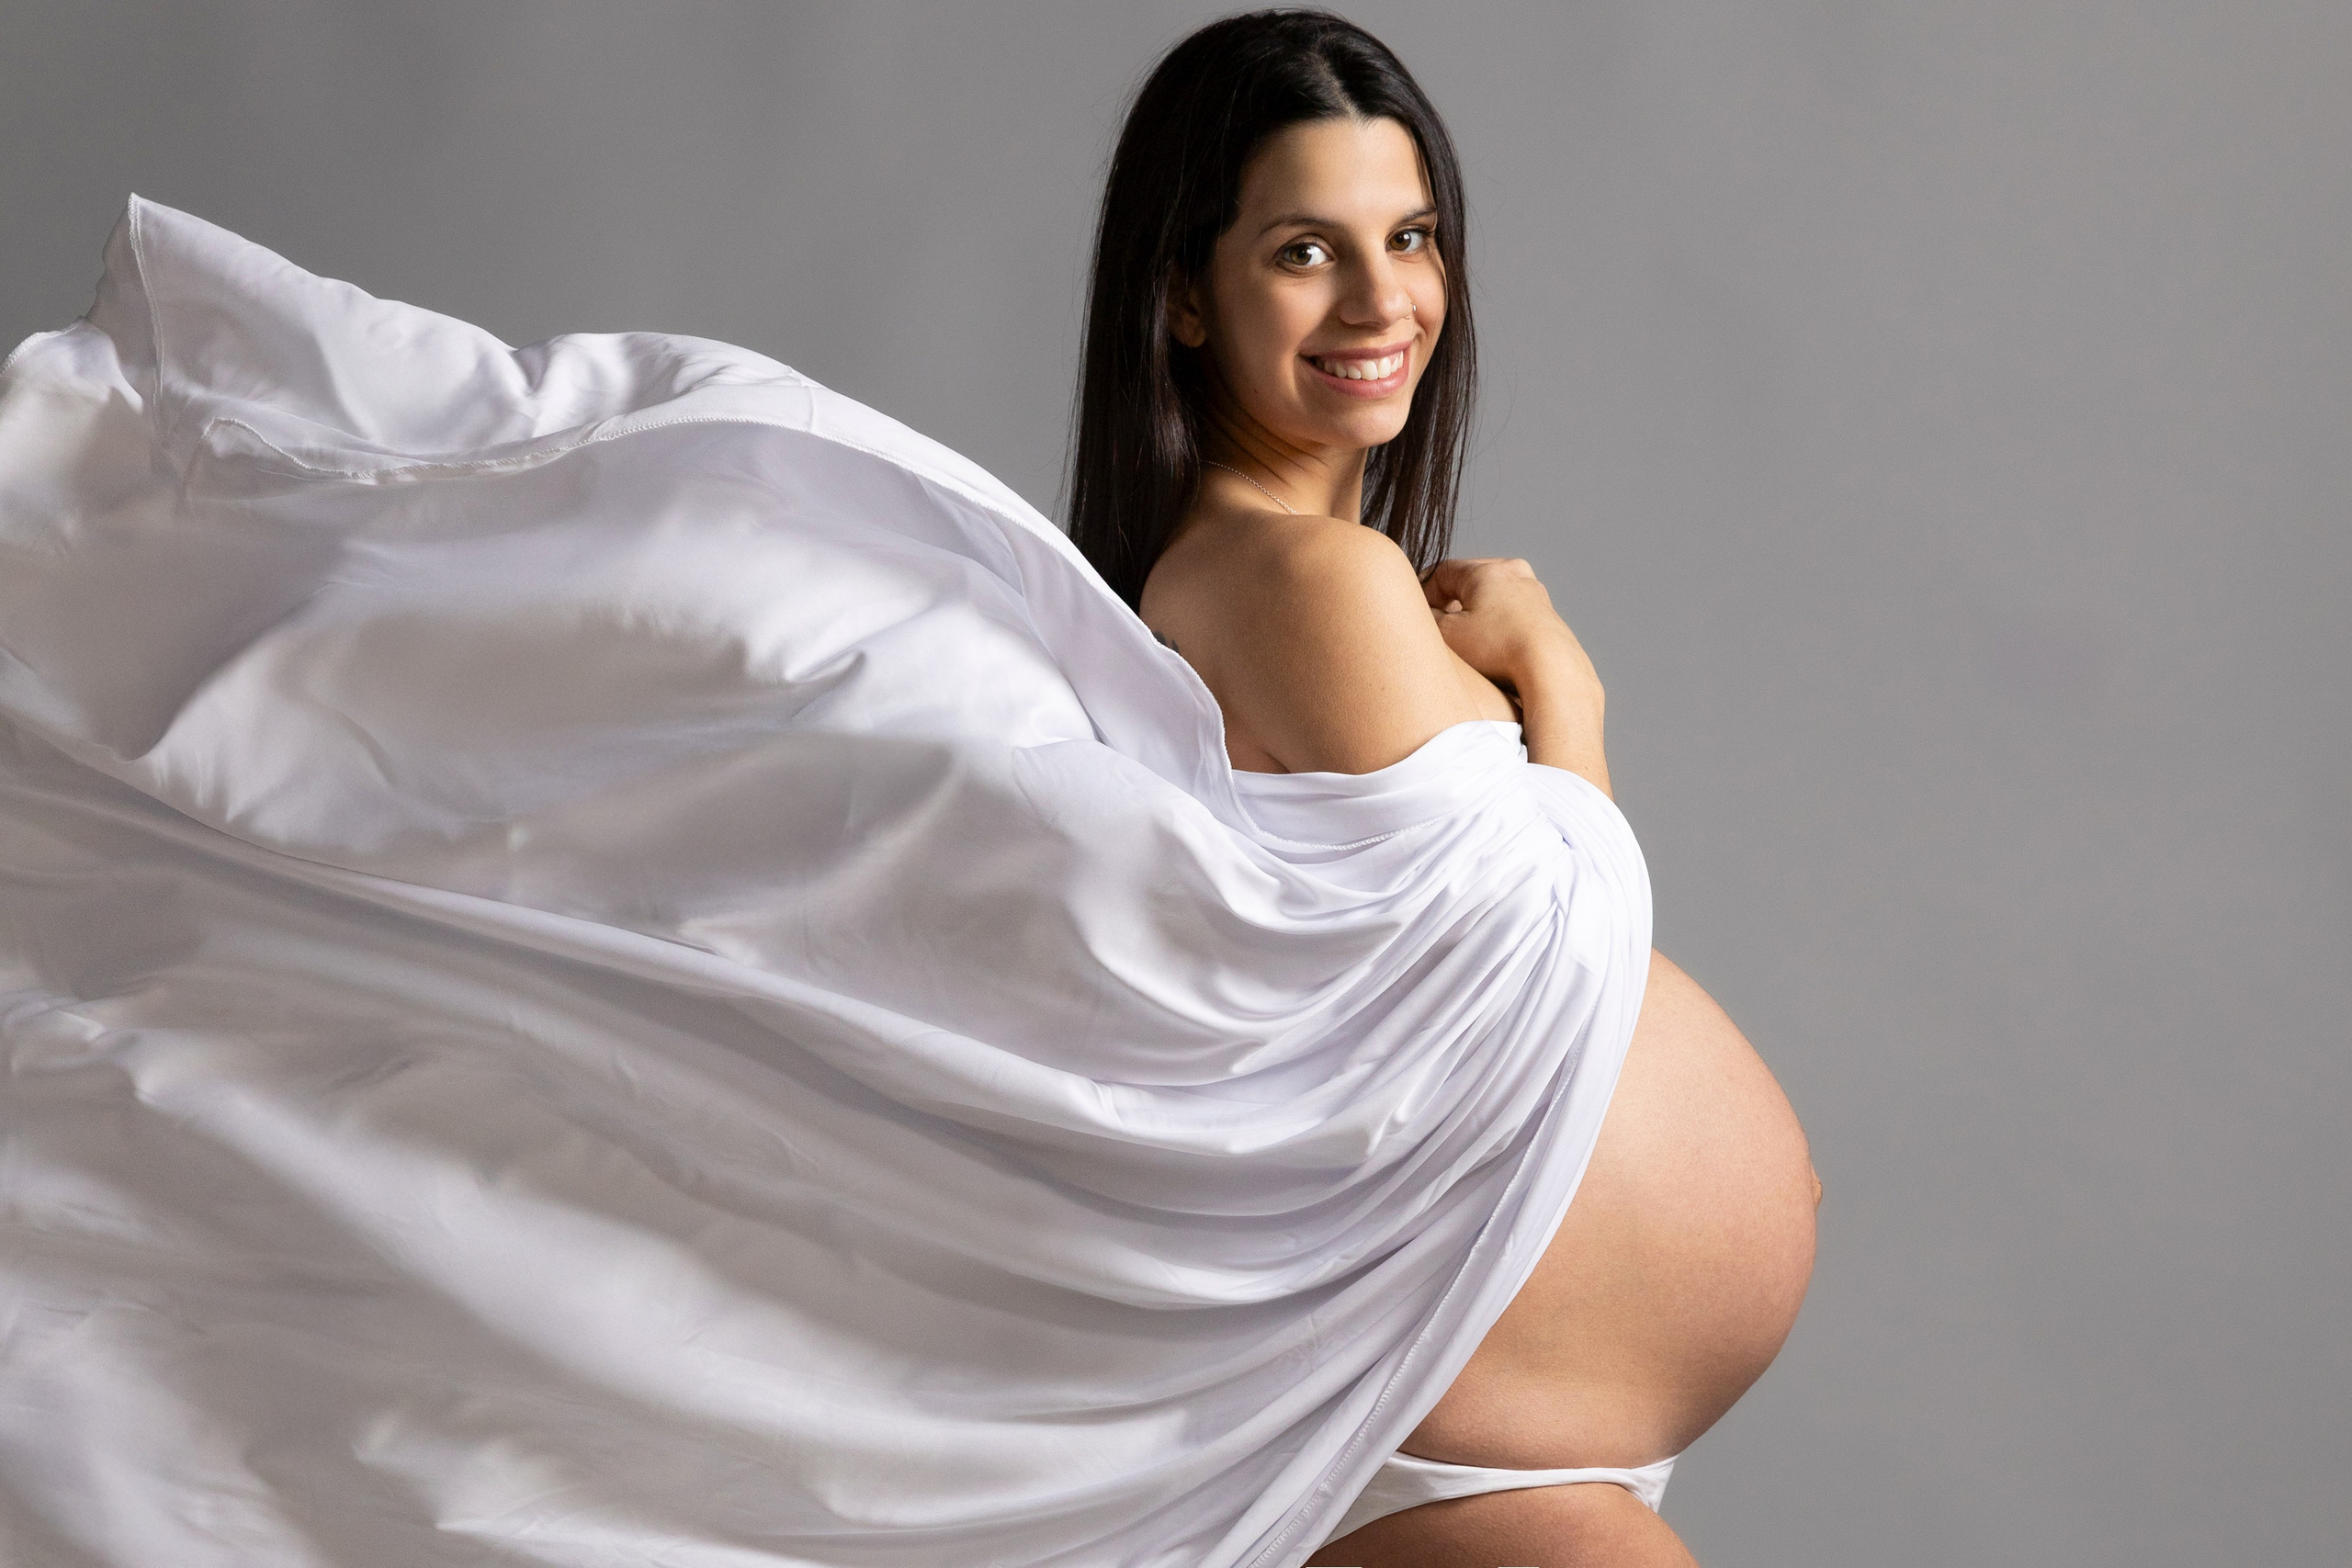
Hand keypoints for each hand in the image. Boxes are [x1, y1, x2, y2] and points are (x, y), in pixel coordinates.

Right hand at [1421, 556, 1599, 695]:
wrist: (1552, 669)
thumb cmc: (1499, 650)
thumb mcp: (1448, 635)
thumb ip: (1427, 618)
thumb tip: (1423, 611)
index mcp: (1487, 571)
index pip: (1443, 571)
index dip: (1423, 590)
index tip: (1417, 611)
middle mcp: (1515, 574)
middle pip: (1470, 579)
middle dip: (1449, 598)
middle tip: (1436, 622)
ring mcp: (1534, 594)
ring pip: (1492, 595)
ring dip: (1474, 610)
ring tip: (1463, 636)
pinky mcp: (1546, 616)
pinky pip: (1511, 612)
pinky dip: (1495, 622)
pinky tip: (1490, 646)